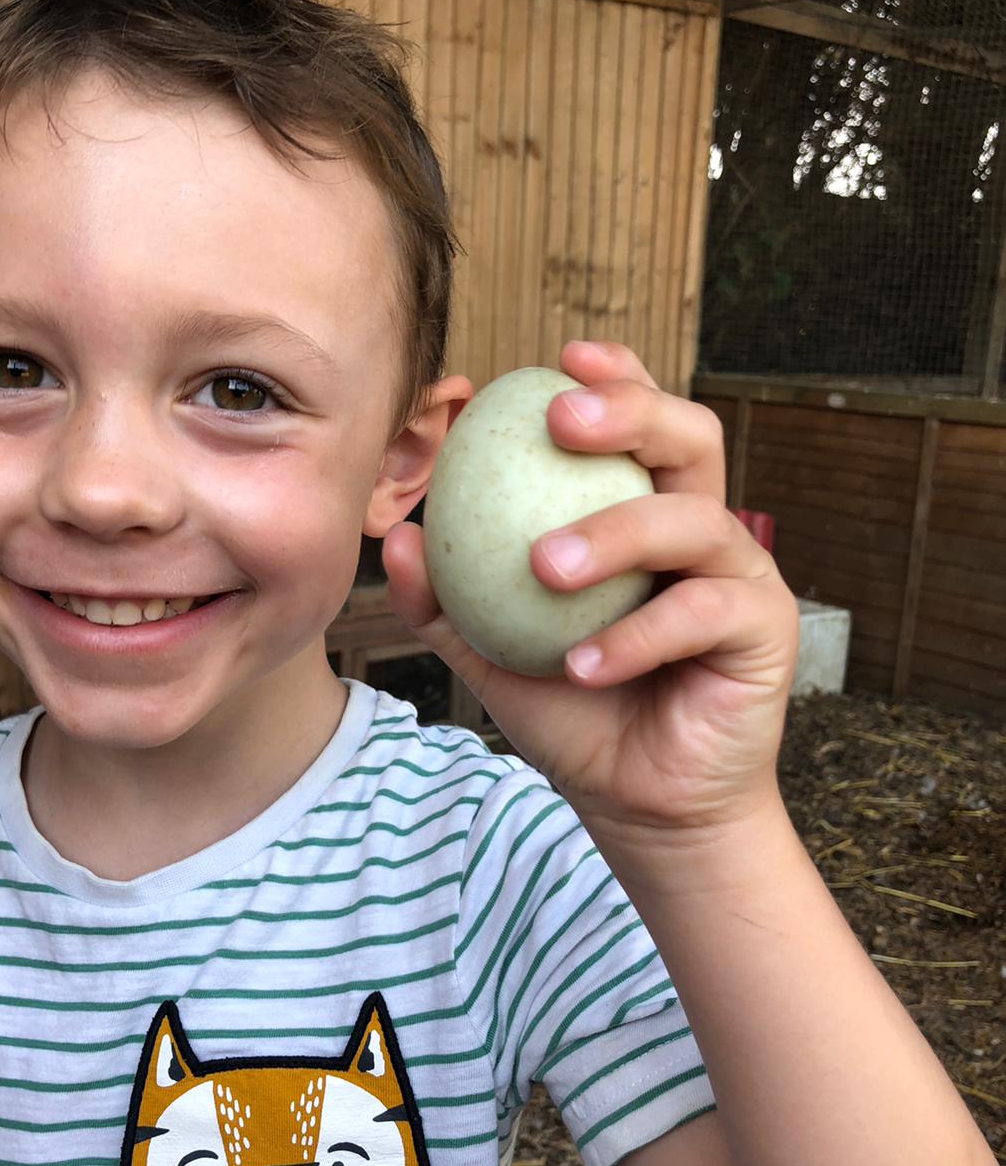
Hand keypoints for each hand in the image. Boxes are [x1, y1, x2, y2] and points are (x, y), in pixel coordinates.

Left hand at [381, 340, 799, 850]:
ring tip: (544, 569)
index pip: (638, 423)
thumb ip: (445, 600)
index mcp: (642, 512)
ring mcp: (740, 575)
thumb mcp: (493, 654)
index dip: (611, 378)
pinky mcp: (766, 630)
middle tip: (559, 421)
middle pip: (689, 435)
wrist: (638, 802)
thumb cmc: (574, 712)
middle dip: (630, 410)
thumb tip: (400, 537)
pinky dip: (636, 635)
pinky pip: (705, 611)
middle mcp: (700, 529)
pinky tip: (581, 665)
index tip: (553, 363)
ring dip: (616, 533)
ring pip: (695, 519)